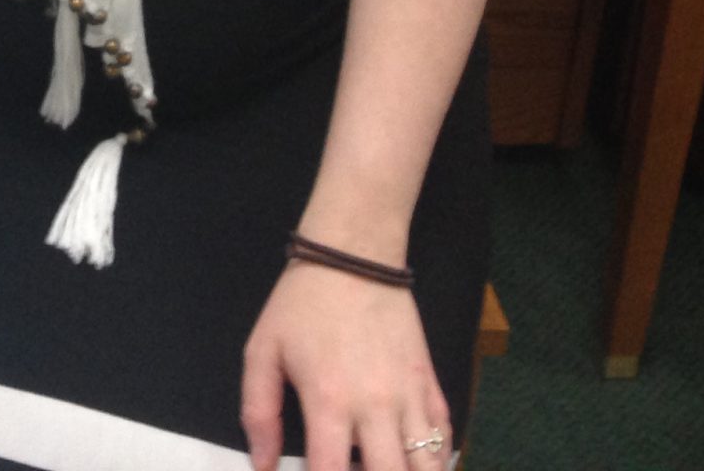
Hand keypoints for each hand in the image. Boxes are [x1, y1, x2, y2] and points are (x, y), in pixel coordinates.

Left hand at [241, 259, 451, 470]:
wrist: (355, 255)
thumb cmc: (302, 304)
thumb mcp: (262, 351)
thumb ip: (258, 412)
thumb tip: (262, 464)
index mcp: (330, 401)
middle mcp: (376, 407)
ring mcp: (411, 397)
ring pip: (428, 467)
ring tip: (384, 470)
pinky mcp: (430, 383)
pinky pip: (444, 438)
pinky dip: (434, 458)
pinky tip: (413, 461)